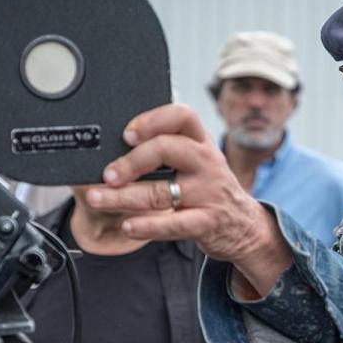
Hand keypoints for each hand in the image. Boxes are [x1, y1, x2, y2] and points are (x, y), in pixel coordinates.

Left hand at [87, 104, 290, 292]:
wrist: (244, 226)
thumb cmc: (209, 189)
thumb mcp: (198, 161)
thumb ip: (168, 149)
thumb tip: (116, 149)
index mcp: (201, 142)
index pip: (181, 116)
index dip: (152, 120)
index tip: (127, 134)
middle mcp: (207, 163)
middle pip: (167, 149)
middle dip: (131, 161)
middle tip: (106, 174)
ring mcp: (209, 192)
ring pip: (160, 191)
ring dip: (123, 196)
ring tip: (97, 198)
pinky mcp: (207, 222)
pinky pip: (173, 224)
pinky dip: (147, 226)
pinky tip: (127, 226)